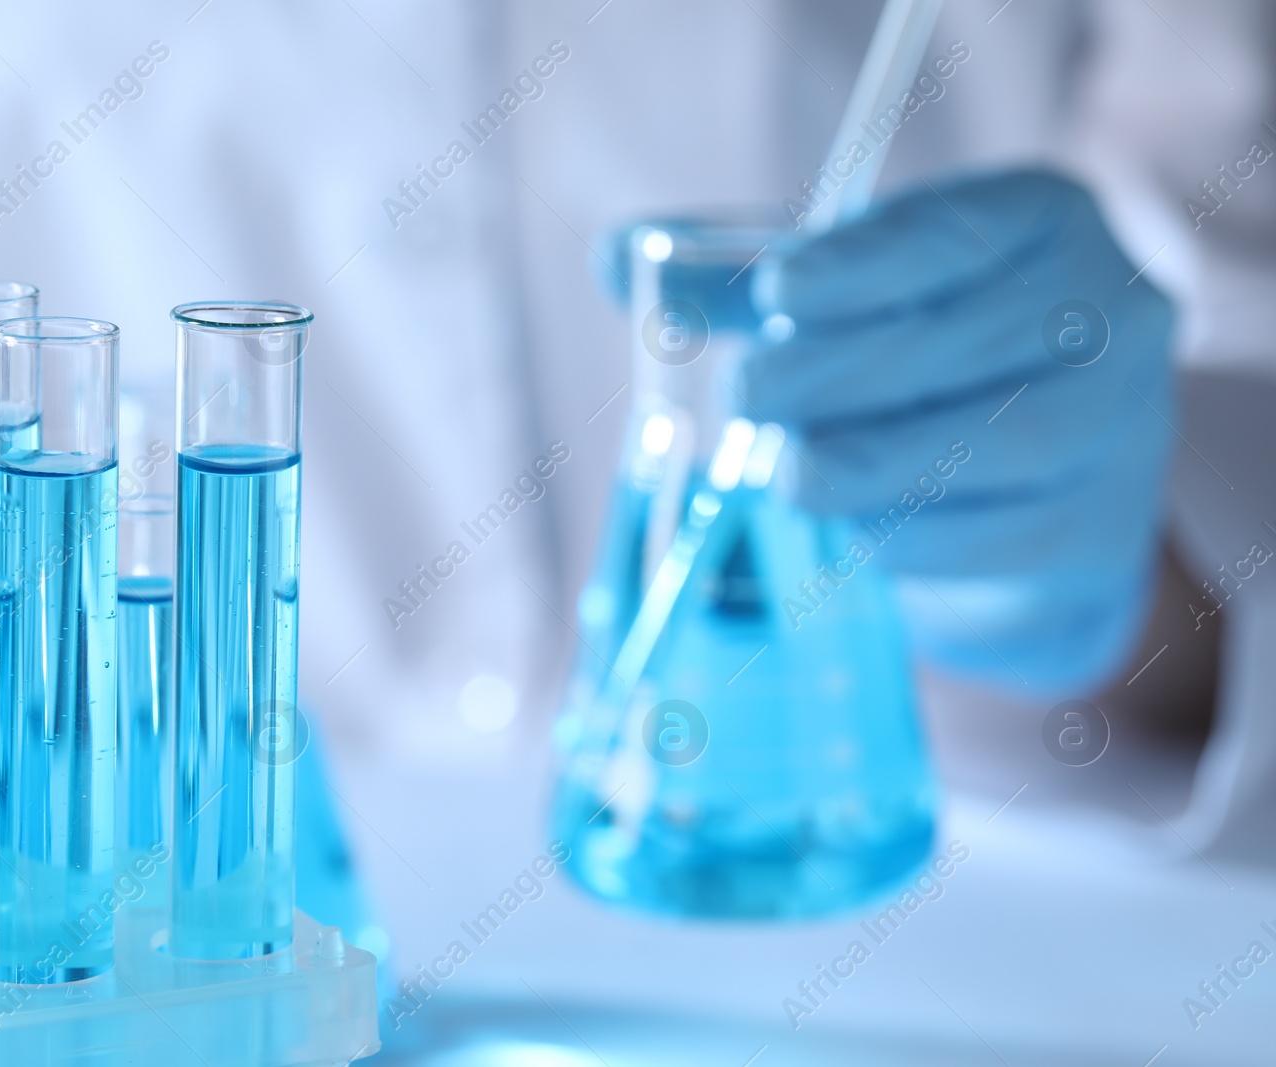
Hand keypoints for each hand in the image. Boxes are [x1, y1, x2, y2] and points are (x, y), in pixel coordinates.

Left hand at [739, 169, 1174, 693]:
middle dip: (835, 374)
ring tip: (792, 476)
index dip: (857, 268)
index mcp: (1039, 223)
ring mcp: (1120, 425)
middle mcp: (1106, 313)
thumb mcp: (839, 300)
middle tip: (747, 397)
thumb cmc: (920, 369)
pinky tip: (851, 528)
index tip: (773, 296)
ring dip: (862, 465)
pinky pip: (985, 539)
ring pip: (980, 446)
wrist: (1035, 495)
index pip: (949, 235)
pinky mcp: (1096, 533)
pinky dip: (899, 537)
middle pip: (960, 343)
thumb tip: (613, 258)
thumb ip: (734, 276)